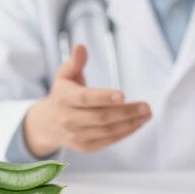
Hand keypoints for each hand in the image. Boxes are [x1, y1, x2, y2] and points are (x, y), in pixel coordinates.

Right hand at [23, 44, 150, 156]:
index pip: (85, 99)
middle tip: (146, 106)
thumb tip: (81, 46)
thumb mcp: (64, 76)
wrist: (47, 124)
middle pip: (100, 117)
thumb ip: (75, 62)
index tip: (123, 95)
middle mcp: (68, 119)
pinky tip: (138, 123)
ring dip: (130, 124)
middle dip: (126, 112)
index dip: (103, 97)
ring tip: (147, 114)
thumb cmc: (62, 94)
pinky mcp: (85, 147)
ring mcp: (76, 135)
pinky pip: (108, 141)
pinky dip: (125, 133)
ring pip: (107, 131)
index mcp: (64, 99)